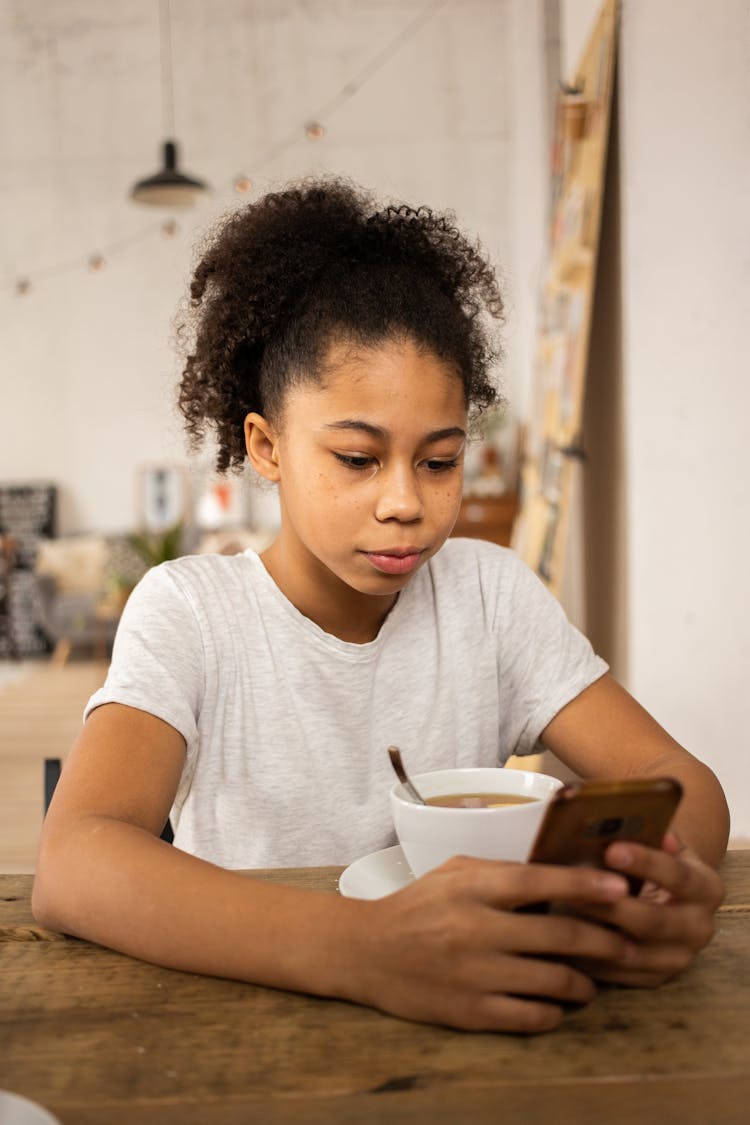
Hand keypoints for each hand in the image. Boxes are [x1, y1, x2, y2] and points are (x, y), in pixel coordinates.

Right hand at [346, 855, 633, 1032]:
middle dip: (604, 940)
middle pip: (557, 935)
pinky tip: (559, 1004)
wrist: (366, 952)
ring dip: (585, 982)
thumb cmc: (417, 904)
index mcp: (472, 888)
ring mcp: (474, 974)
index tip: (619, 886)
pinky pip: (531, 1016)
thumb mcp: (454, 872)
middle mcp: (475, 930)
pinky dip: (554, 1012)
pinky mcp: (470, 1012)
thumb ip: (502, 870)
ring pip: (553, 981)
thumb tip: (559, 871)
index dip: (583, 883)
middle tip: (629, 942)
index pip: (537, 881)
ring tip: (595, 980)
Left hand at [569, 833, 724, 987]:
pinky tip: (559, 941)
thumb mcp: (659, 842)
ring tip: (559, 912)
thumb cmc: (653, 860)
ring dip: (594, 934)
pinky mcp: (653, 979)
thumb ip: (645, 830)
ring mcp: (677, 959)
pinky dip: (587, 958)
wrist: (668, 896)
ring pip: (631, 953)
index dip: (646, 863)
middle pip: (654, 922)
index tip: (611, 849)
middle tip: (574, 887)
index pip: (678, 876)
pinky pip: (616, 975)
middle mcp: (699, 928)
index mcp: (705, 888)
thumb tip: (613, 814)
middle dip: (611, 905)